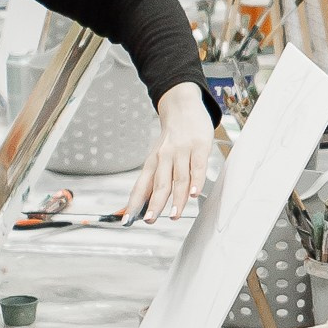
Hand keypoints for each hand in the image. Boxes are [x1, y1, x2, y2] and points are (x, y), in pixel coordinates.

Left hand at [129, 81, 213, 221]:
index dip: (134, 204)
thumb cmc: (172, 138)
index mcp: (152, 162)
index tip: (127, 220)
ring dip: (177, 200)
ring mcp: (182, 151)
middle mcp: (164, 157)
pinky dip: (196, 182)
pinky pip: (197, 167)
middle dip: (155, 204)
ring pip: (179, 179)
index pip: (141, 186)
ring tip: (174, 216)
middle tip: (151, 220)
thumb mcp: (158, 156)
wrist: (182, 106)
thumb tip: (145, 206)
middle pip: (159, 184)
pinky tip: (194, 194)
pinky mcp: (199, 147)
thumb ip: (154, 180)